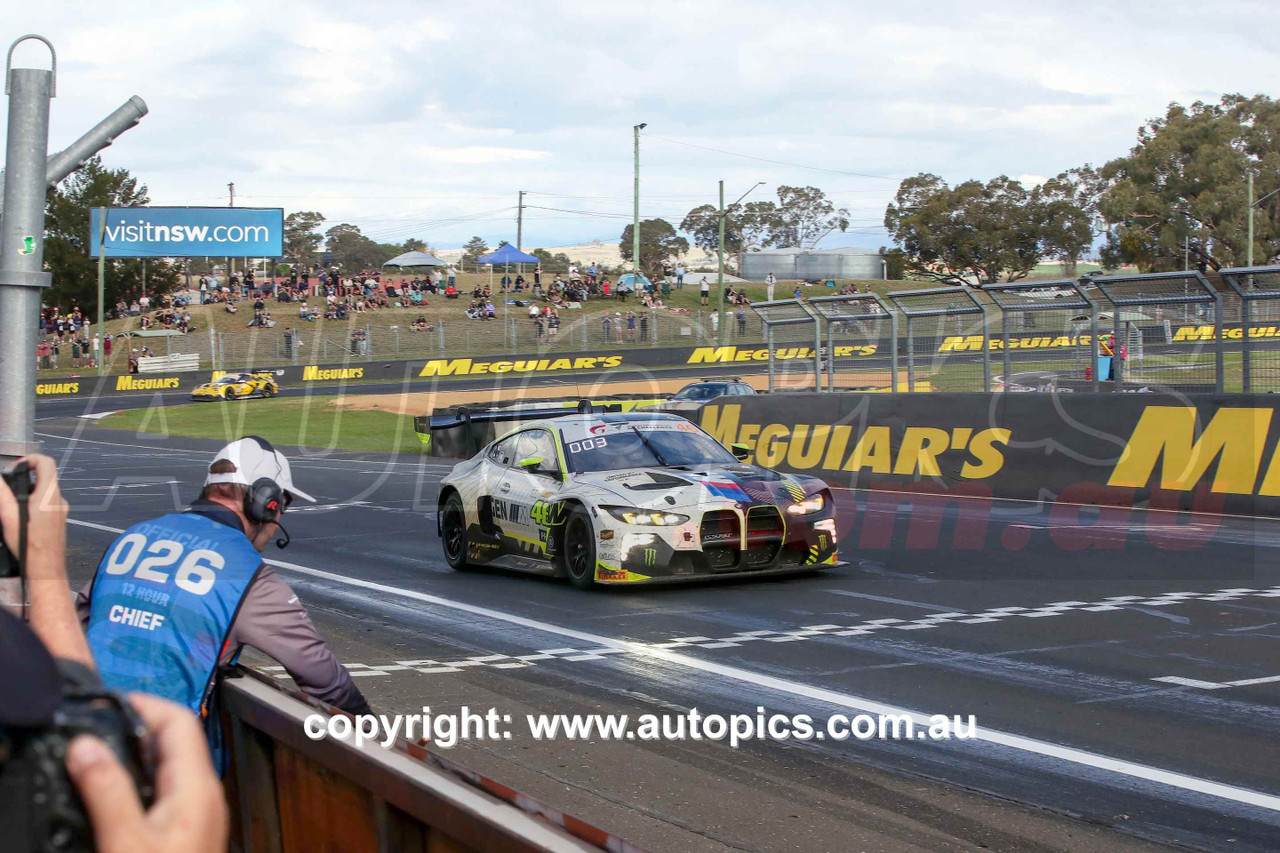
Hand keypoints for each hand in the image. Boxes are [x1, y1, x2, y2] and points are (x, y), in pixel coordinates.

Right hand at [0, 454, 67, 581]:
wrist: (46, 568)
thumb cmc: (29, 546)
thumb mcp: (8, 517)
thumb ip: (2, 494)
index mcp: (49, 495)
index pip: (46, 462)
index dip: (29, 459)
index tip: (15, 468)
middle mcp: (59, 499)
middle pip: (45, 476)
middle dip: (25, 478)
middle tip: (9, 489)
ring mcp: (61, 509)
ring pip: (45, 491)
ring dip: (29, 492)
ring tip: (13, 506)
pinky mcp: (60, 519)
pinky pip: (47, 504)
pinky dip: (34, 504)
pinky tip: (22, 517)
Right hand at [66, 693, 227, 852]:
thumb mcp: (125, 839)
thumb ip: (107, 790)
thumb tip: (84, 743)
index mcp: (198, 786)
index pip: (181, 720)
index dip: (147, 704)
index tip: (108, 703)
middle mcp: (206, 793)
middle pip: (176, 741)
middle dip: (136, 728)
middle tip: (95, 729)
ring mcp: (200, 812)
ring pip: (170, 766)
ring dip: (136, 755)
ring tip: (97, 756)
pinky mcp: (189, 829)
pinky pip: (166, 790)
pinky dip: (140, 780)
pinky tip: (114, 793)